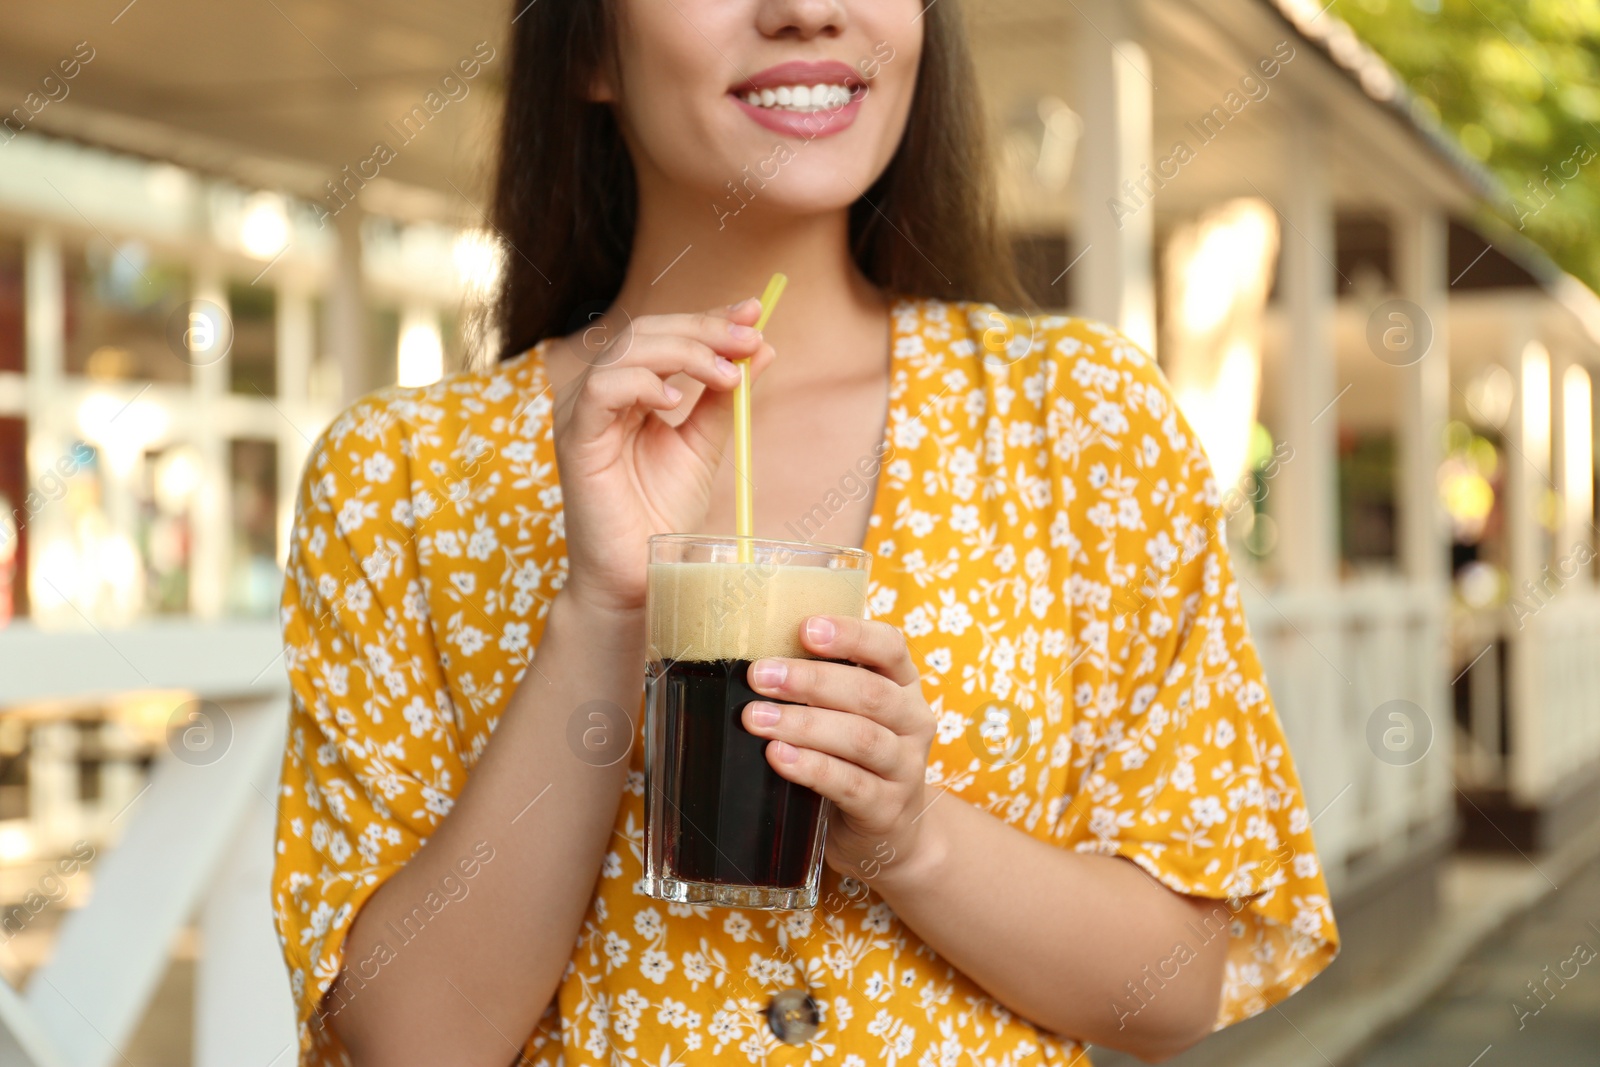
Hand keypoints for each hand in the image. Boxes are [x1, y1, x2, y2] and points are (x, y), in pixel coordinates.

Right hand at [551, 298, 775, 614]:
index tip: (754, 311)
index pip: (665, 334)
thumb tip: (763, 347)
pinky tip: (676, 400)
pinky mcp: (575, 439)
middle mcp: (600, 392)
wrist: (638, 573)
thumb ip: (725, 397)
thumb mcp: (704, 445)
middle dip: (703, 330)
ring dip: (683, 353)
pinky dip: (641, 383)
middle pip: (646, 332)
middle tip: (749, 339)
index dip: (708, 319)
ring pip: (626, 351)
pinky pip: (601, 390)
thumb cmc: (662, 514)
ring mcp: (582, 412)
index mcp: (628, 389)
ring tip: (726, 374)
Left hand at [739, 614, 936, 886]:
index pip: (889, 647)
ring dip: (803, 724)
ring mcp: (905, 769)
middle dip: (810, 681)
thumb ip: (819, 687)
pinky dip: (811, 768)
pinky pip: (850, 785)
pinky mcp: (887, 810)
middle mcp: (913, 722)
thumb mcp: (849, 715)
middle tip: (760, 676)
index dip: (850, 634)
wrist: (888, 832)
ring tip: (756, 718)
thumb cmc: (855, 758)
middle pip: (869, 693)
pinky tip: (778, 757)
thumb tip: (754, 661)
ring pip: (859, 738)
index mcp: (904, 686)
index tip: (806, 628)